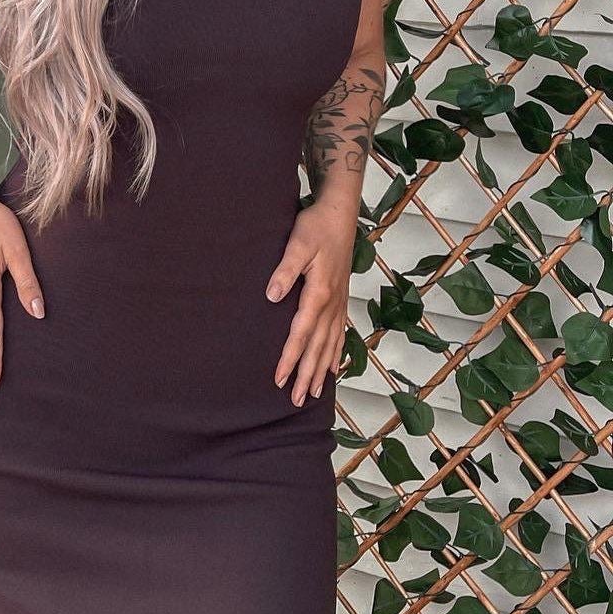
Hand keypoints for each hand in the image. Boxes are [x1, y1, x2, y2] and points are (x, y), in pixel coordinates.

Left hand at [266, 197, 354, 405]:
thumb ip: (284, 271)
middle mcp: (331, 304)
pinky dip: (336, 353)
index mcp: (319, 294)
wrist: (340, 214)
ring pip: (330, 345)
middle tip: (295, 399)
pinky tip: (333, 368)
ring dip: (321, 370)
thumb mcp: (297, 244)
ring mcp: (339, 303)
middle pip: (318, 347)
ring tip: (312, 392)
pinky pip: (340, 333)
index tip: (278, 378)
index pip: (301, 334)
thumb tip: (271, 296)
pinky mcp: (341, 298)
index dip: (289, 358)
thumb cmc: (316, 227)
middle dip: (306, 374)